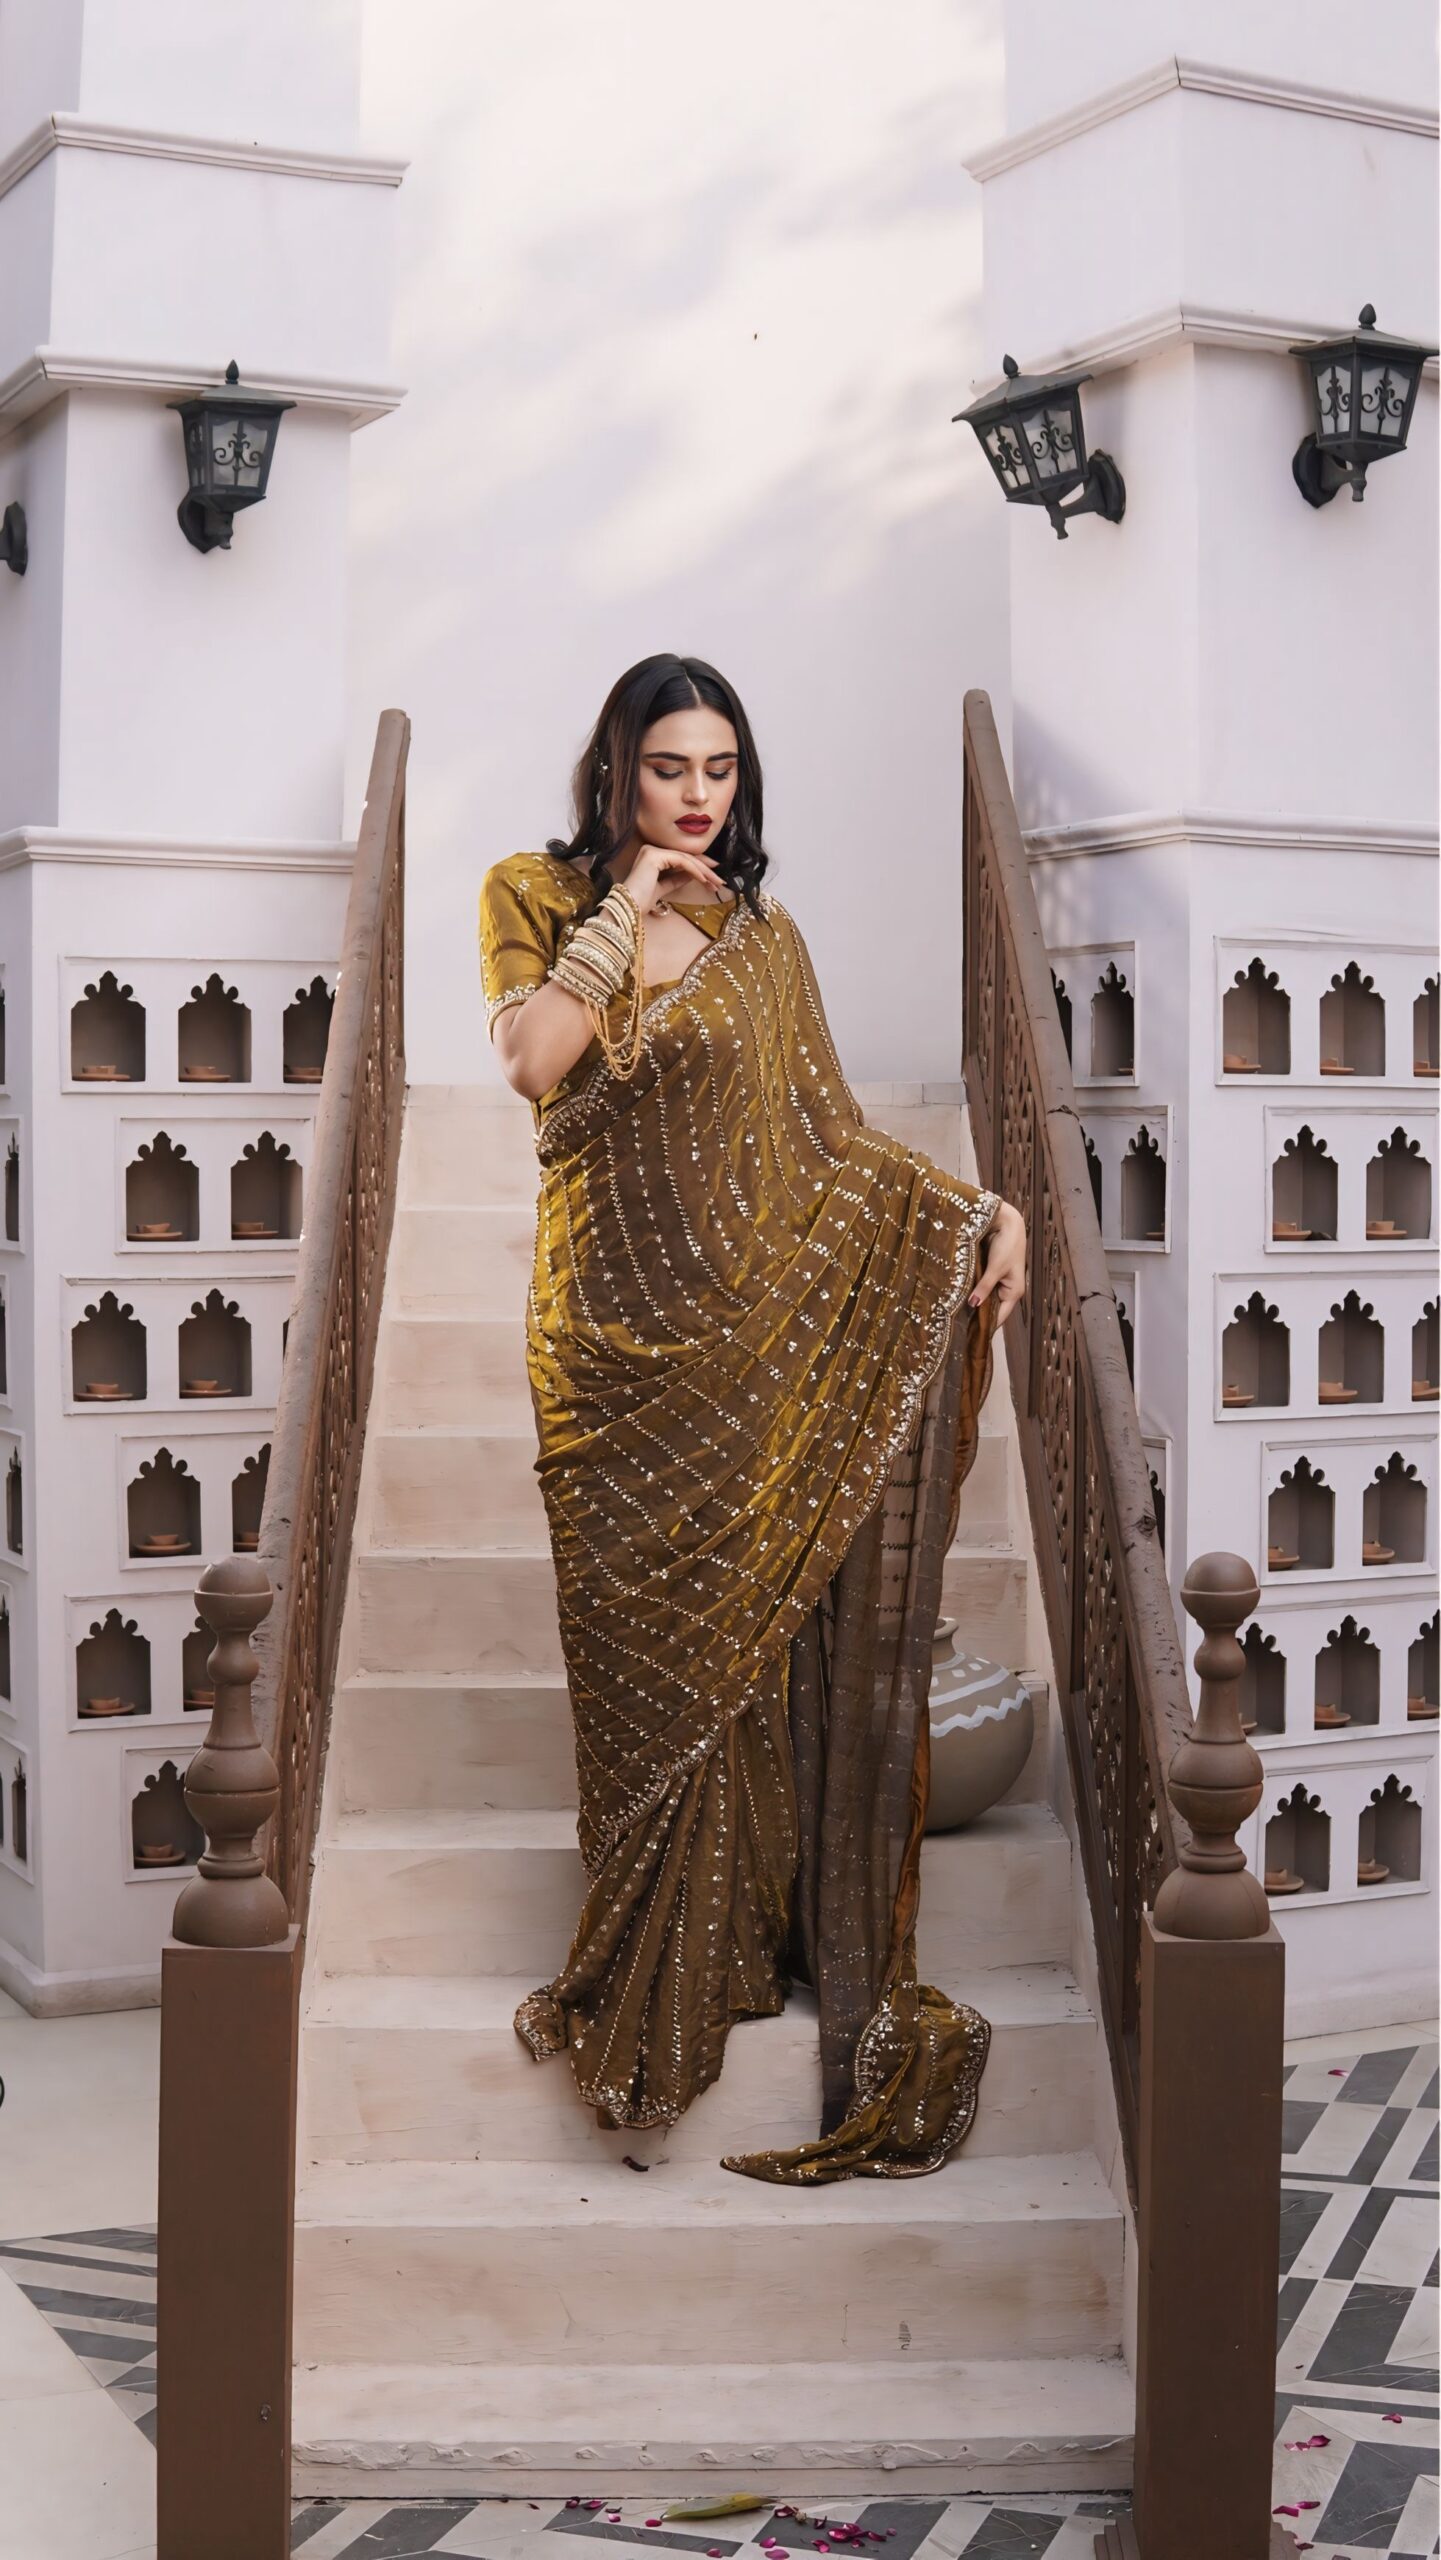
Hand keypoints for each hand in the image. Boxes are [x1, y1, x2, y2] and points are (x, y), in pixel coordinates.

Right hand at [612, 841, 724, 917]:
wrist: (628, 909)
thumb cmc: (640, 902)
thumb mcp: (664, 888)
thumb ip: (677, 879)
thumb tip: (693, 875)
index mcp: (652, 856)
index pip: (681, 858)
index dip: (699, 866)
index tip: (714, 876)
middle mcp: (651, 849)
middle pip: (685, 857)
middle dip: (705, 869)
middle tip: (720, 880)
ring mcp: (652, 850)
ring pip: (685, 858)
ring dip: (704, 871)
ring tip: (716, 882)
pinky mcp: (654, 855)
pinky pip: (681, 861)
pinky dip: (695, 870)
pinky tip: (704, 879)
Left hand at [969, 1200, 1025, 1327]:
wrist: (1006, 1222)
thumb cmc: (1006, 1245)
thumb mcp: (995, 1268)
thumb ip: (984, 1287)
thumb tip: (973, 1305)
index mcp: (1014, 1292)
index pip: (1000, 1316)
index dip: (987, 1326)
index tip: (971, 1336)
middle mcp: (1008, 1289)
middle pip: (992, 1308)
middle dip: (977, 1314)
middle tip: (957, 1327)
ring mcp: (999, 1281)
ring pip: (985, 1297)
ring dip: (974, 1301)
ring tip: (955, 1315)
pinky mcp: (991, 1272)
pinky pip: (982, 1286)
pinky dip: (973, 1290)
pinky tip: (959, 1296)